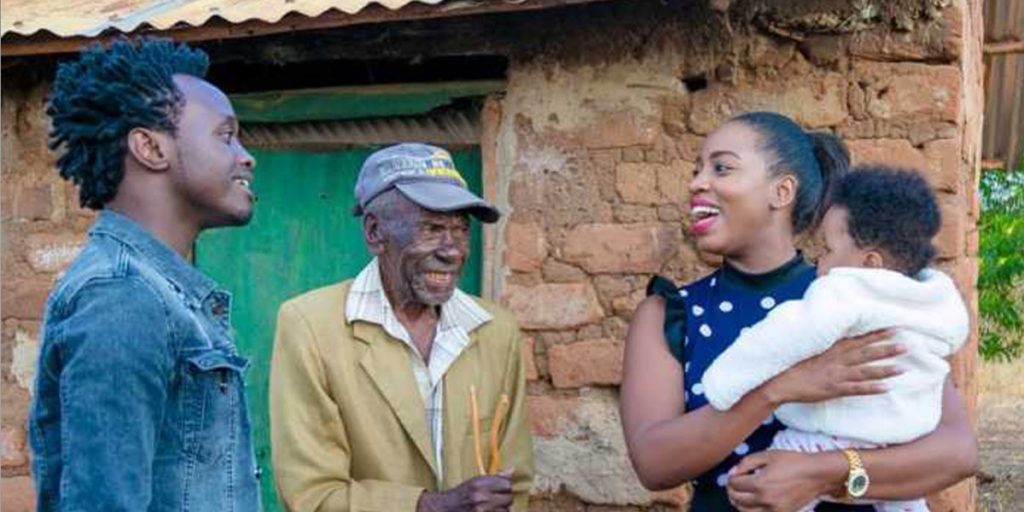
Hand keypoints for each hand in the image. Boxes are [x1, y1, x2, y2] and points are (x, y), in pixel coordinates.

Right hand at [417, 469, 513, 511]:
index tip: (501, 489)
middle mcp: (481, 498)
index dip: (506, 487)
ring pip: (505, 511)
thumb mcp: (475, 481)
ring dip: (502, 510)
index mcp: (479, 484)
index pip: (507, 485)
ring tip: (493, 507)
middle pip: (509, 499)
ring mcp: (481, 511)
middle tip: (497, 499)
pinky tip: (490, 511)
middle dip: (505, 499)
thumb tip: (512, 470)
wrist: (444, 508)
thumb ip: (495, 477)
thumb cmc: (461, 494)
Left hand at [726, 450, 845, 511]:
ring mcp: (773, 510)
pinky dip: (752, 510)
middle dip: (731, 490)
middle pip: (736, 499)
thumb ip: (746, 462)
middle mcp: (765, 500)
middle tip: (733, 484)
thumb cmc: (793, 462)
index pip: (734, 484)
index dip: (731, 477)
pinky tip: (753, 502)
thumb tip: (734, 472)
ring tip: (741, 494)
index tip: (734, 474)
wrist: (816, 474)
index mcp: (760, 484)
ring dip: (739, 503)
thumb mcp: (767, 455)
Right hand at [761, 329, 904, 404]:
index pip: (859, 339)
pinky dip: (872, 388)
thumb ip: (826, 345)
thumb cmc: (792, 365)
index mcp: (832, 349)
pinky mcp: (834, 389)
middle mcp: (837, 360)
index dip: (878, 334)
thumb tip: (838, 339)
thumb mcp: (810, 350)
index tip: (895, 328)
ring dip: (885, 368)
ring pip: (866, 370)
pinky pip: (857, 389)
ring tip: (904, 367)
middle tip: (908, 344)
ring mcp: (837, 375)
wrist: (780, 381)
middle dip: (887, 348)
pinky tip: (887, 388)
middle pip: (867, 353)